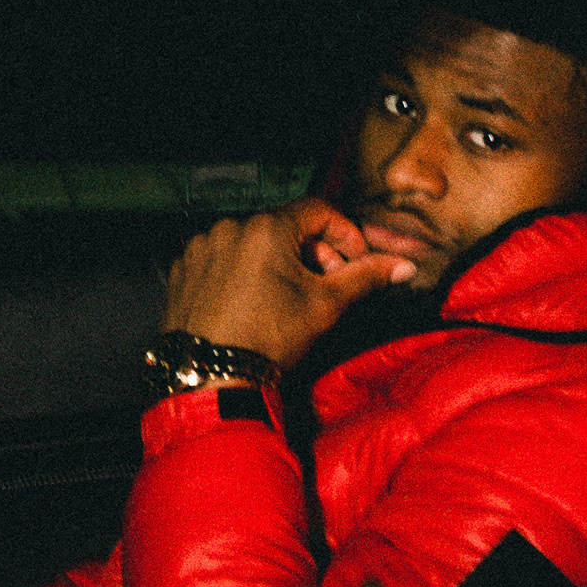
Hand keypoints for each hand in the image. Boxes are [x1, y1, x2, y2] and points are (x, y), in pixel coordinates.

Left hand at [162, 198, 415, 370]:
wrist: (212, 376)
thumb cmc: (271, 337)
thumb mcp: (325, 305)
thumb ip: (365, 277)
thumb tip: (404, 267)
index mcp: (266, 227)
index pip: (318, 210)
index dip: (344, 233)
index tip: (354, 261)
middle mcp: (228, 227)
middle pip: (284, 227)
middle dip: (312, 252)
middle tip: (326, 285)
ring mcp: (201, 246)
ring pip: (251, 242)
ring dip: (276, 260)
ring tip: (286, 297)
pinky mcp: (182, 268)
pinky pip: (221, 257)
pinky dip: (241, 271)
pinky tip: (250, 301)